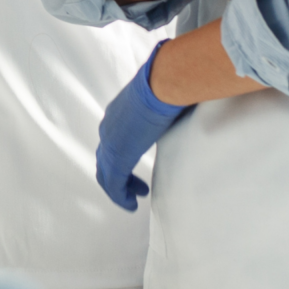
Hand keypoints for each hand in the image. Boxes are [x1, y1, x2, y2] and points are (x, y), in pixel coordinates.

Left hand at [95, 42, 186, 210]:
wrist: (165, 83)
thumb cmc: (172, 85)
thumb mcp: (164, 101)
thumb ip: (165, 112)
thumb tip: (183, 111)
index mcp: (118, 112)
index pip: (112, 140)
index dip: (122, 157)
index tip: (135, 169)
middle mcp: (108, 126)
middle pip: (105, 159)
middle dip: (119, 177)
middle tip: (136, 189)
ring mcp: (110, 142)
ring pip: (106, 174)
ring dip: (119, 190)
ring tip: (133, 201)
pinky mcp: (117, 156)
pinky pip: (114, 184)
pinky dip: (120, 197)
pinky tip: (132, 205)